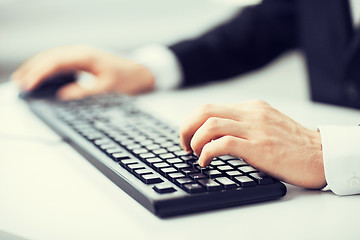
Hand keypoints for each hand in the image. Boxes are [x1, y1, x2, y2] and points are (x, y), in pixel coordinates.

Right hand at [12, 45, 154, 99]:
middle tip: (20, 84)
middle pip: (50, 57)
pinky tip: (40, 76)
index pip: (56, 61)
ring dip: (37, 67)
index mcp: (85, 56)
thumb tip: (63, 95)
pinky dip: (47, 69)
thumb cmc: (125, 76)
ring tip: (23, 79)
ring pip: (52, 58)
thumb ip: (85, 90)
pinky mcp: (81, 60)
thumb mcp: (107, 86)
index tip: (29, 84)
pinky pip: (59, 62)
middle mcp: (80, 52)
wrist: (139, 71)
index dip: (40, 72)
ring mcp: (80, 55)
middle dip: (33, 69)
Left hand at [179, 100, 325, 188]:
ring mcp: (255, 129)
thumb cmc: (294, 145)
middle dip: (186, 127)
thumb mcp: (267, 125)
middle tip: (184, 145)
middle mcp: (251, 114)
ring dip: (194, 140)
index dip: (192, 121)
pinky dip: (207, 152)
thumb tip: (217, 133)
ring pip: (210, 125)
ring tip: (194, 153)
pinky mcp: (259, 147)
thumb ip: (245, 124)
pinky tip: (205, 162)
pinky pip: (223, 144)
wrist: (321, 155)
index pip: (210, 107)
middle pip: (204, 111)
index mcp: (252, 108)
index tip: (188, 136)